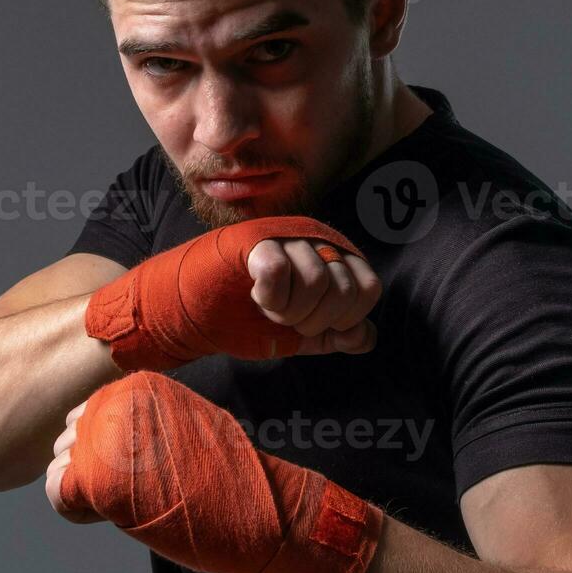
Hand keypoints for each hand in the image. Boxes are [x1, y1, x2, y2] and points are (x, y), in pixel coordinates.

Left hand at [45, 371, 381, 572]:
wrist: (263, 511)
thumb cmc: (229, 479)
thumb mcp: (184, 429)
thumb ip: (144, 424)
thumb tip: (99, 439)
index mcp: (140, 385)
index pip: (88, 414)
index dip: (102, 451)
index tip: (136, 472)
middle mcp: (119, 401)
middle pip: (70, 437)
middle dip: (86, 469)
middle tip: (129, 493)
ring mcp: (108, 437)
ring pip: (60, 462)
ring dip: (82, 489)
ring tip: (125, 504)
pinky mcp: (102, 478)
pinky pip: (57, 489)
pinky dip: (74, 509)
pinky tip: (108, 516)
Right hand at [245, 234, 380, 356]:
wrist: (202, 313)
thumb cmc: (254, 317)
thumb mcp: (306, 334)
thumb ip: (339, 336)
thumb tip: (362, 336)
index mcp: (336, 257)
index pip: (369, 288)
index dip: (345, 319)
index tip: (314, 323)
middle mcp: (317, 238)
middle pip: (343, 289)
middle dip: (313, 320)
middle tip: (285, 317)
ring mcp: (287, 235)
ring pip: (315, 280)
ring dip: (288, 311)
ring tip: (269, 307)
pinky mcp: (255, 239)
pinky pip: (279, 272)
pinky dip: (268, 298)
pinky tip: (255, 295)